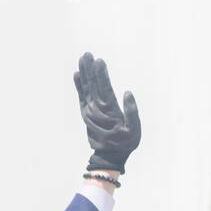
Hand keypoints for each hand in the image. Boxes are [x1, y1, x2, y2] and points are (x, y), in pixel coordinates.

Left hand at [73, 52, 140, 174]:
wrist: (109, 157)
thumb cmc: (125, 143)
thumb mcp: (134, 130)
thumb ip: (132, 111)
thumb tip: (127, 93)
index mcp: (110, 111)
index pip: (104, 88)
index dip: (101, 74)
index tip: (99, 61)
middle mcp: (97, 109)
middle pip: (93, 85)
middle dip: (90, 69)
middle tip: (87, 54)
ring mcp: (89, 111)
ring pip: (86, 88)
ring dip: (84, 73)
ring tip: (82, 59)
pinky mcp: (86, 114)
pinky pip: (81, 96)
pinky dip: (78, 85)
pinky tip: (76, 75)